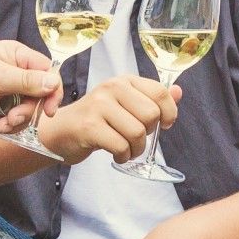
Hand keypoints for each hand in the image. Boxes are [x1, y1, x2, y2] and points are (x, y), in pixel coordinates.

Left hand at [0, 42, 60, 132]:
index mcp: (17, 56)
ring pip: (28, 111)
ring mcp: (8, 92)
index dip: (52, 91)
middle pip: (40, 96)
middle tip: (13, 117)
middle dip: (28, 111)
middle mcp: (15, 73)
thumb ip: (27, 81)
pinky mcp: (0, 108)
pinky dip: (7, 126)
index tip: (50, 110)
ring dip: (17, 121)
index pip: (48, 72)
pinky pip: (15, 121)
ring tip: (1, 123)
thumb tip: (54, 82)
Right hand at [37, 75, 179, 163]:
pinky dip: (123, 156)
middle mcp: (112, 88)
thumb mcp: (125, 105)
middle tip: (135, 138)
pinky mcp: (89, 126)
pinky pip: (120, 146)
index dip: (169, 113)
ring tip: (126, 149)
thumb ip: (152, 98)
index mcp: (124, 81)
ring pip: (136, 133)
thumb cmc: (96, 120)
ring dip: (135, 150)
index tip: (163, 125)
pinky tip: (116, 155)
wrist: (60, 131)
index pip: (160, 92)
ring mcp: (99, 106)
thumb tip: (179, 91)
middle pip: (150, 115)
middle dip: (148, 134)